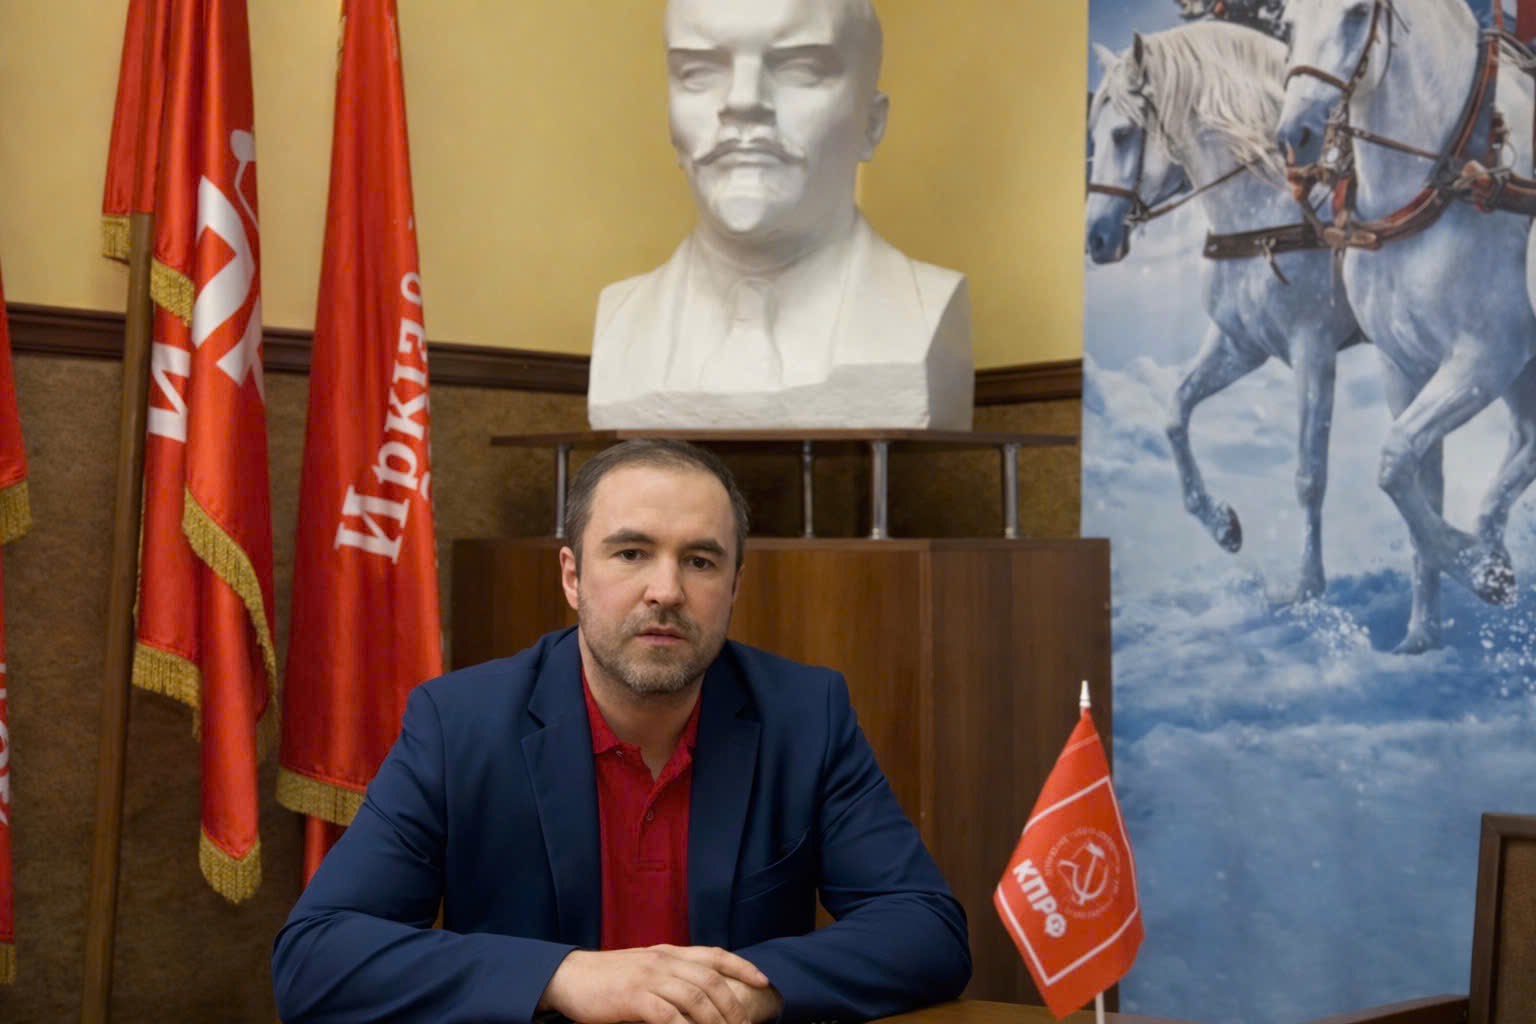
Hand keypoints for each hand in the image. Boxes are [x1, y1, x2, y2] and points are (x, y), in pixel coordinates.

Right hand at [539, 944, 774, 1023]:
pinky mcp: (634, 997)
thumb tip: (699, 996)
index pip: (714, 954)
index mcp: (668, 952)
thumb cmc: (608, 978)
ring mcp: (649, 978)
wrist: (569, 977)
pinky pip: (669, 1016)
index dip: (742, 966)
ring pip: (695, 999)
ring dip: (715, 1022)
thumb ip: (670, 975)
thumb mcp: (644, 968)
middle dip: (733, 1007)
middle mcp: (664, 961)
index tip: (763, 982)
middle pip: (711, 981)